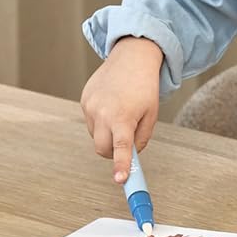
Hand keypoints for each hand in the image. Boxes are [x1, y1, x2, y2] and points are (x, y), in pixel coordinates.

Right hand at [80, 37, 162, 182]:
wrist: (132, 56)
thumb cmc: (144, 85)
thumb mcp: (151, 114)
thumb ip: (141, 139)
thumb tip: (130, 156)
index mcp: (123, 117)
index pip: (121, 148)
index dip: (120, 166)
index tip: (120, 180)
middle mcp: (103, 112)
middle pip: (102, 149)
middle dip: (113, 152)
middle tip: (125, 141)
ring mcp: (90, 106)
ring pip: (96, 135)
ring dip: (107, 133)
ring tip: (121, 113)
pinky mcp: (84, 100)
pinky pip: (91, 121)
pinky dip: (101, 120)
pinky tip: (111, 104)